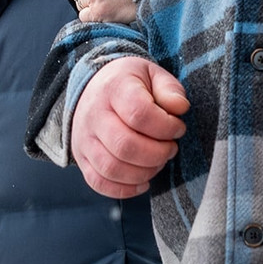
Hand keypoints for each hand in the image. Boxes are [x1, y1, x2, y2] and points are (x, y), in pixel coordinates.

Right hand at [71, 57, 188, 197]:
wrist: (91, 88)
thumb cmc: (129, 84)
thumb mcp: (152, 74)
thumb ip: (170, 89)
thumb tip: (180, 108)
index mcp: (114, 88)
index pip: (139, 113)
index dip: (166, 127)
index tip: (178, 128)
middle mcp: (94, 115)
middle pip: (125, 145)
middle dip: (158, 153)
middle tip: (171, 148)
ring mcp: (84, 139)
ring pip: (112, 168)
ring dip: (144, 172)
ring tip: (158, 162)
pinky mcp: (82, 158)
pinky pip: (98, 182)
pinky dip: (124, 189)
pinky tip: (144, 181)